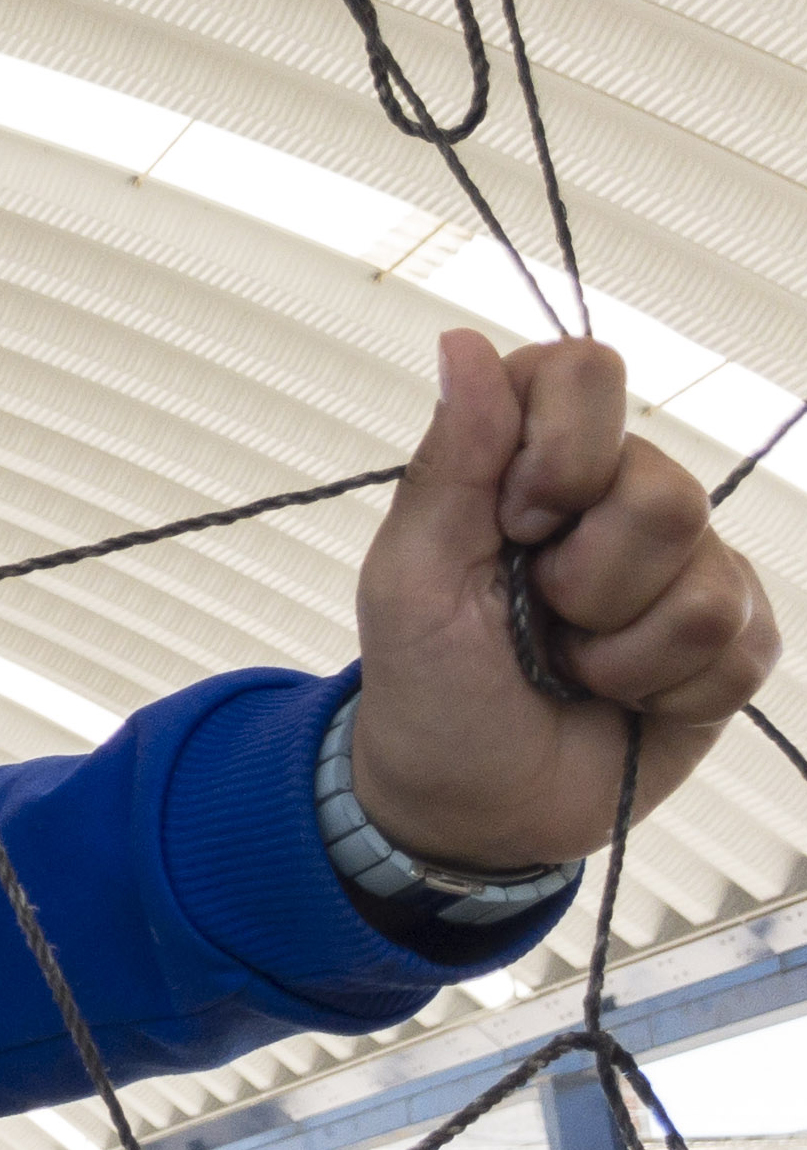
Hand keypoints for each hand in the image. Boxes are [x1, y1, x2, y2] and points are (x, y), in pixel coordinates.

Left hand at [351, 331, 777, 870]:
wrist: (475, 807)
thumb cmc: (429, 686)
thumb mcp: (410, 579)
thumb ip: (449, 461)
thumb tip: (463, 341)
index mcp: (529, 459)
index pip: (586, 371)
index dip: (564, 450)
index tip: (516, 524)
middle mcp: (618, 495)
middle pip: (662, 488)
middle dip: (585, 578)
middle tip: (535, 618)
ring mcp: (685, 564)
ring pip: (704, 573)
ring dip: (619, 647)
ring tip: (570, 666)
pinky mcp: (733, 637)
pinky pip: (739, 642)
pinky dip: (665, 689)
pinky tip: (626, 701)